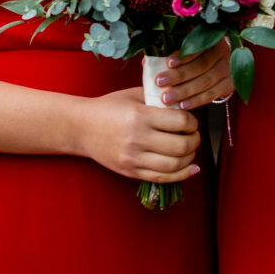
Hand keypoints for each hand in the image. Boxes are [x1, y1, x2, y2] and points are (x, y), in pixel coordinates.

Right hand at [73, 88, 201, 181]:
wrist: (80, 128)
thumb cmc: (109, 107)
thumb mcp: (135, 95)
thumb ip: (160, 98)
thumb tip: (187, 103)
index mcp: (140, 116)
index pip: (180, 122)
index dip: (192, 122)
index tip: (191, 121)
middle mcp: (137, 139)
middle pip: (181, 146)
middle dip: (194, 140)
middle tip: (194, 135)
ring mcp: (133, 158)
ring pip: (173, 165)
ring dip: (190, 158)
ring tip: (190, 149)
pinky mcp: (129, 171)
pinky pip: (161, 178)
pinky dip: (181, 175)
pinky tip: (192, 168)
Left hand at [153, 40, 234, 108]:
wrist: (218, 67)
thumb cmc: (195, 57)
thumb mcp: (185, 50)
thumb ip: (168, 53)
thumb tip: (147, 63)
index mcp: (212, 39)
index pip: (198, 46)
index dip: (183, 55)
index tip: (167, 63)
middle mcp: (223, 52)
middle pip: (202, 65)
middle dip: (179, 75)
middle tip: (160, 83)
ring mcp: (229, 69)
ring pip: (207, 81)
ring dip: (185, 91)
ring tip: (166, 98)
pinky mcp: (230, 84)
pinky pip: (214, 94)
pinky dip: (197, 100)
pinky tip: (182, 105)